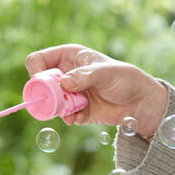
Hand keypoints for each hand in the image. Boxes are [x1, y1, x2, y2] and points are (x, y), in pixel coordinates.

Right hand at [25, 44, 168, 136]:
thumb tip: (64, 83)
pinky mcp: (74, 109)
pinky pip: (63, 115)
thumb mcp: (107, 73)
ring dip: (59, 109)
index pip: (38, 60)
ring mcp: (68, 93)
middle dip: (47, 95)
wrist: (139, 102)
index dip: (36, 72)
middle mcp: (64, 73)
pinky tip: (81, 118)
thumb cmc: (125, 78)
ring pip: (50, 103)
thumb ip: (85, 76)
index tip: (44, 85)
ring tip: (76, 111)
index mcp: (68, 56)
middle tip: (60, 103)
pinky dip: (69, 118)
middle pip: (40, 84)